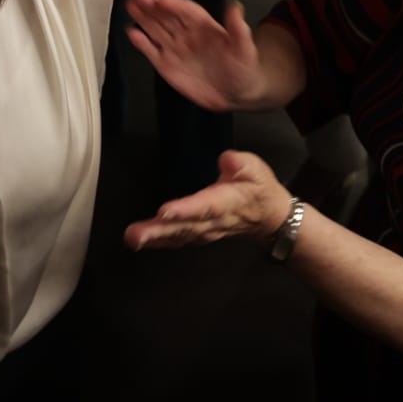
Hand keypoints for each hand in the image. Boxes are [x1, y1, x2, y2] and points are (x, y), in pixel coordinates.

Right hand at [124, 0, 268, 110]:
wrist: (237, 93)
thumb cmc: (243, 67)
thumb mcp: (244, 48)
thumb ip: (238, 29)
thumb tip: (235, 6)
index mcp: (203, 25)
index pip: (186, 10)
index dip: (174, 4)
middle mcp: (185, 32)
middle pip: (166, 15)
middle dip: (152, 5)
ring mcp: (174, 48)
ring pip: (155, 28)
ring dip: (142, 17)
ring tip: (130, 5)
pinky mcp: (166, 65)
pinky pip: (151, 51)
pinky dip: (141, 43)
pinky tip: (132, 33)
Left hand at [125, 150, 292, 249]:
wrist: (269, 218)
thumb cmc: (258, 189)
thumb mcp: (256, 170)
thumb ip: (241, 164)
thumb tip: (226, 159)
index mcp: (226, 202)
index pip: (204, 207)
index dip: (184, 210)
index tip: (164, 212)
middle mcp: (213, 221)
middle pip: (184, 227)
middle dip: (159, 230)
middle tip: (134, 234)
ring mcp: (205, 231)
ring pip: (179, 236)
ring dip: (155, 238)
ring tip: (133, 238)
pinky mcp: (198, 235)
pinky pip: (178, 240)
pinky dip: (160, 242)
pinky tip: (143, 242)